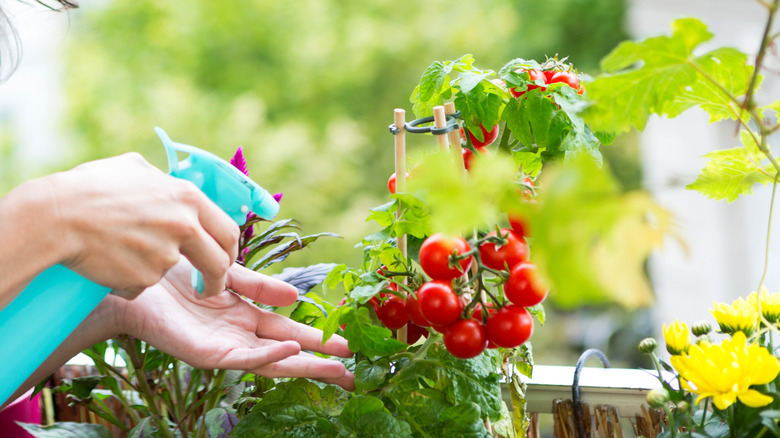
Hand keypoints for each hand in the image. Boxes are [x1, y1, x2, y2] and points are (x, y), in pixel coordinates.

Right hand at [50, 153, 238, 297]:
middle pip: (219, 262)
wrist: (56, 217)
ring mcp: (165, 255)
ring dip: (154, 269)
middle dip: (218, 279)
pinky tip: (108, 261)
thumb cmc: (89, 187)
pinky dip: (130, 279)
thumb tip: (171, 182)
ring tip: (123, 253)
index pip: (229, 230)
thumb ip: (161, 179)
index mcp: (187, 197)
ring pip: (171, 271)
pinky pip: (143, 284)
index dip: (230, 249)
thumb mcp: (133, 167)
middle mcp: (184, 226)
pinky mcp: (145, 278)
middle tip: (209, 287)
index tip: (225, 260)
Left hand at [119, 259, 354, 389]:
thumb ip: (260, 286)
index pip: (290, 332)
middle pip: (289, 354)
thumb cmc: (176, 272)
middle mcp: (240, 335)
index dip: (319, 337)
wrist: (135, 278)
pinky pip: (244, 358)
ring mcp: (225, 347)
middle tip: (354, 371)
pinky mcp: (208, 354)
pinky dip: (269, 356)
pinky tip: (292, 352)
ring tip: (336, 367)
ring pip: (272, 363)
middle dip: (321, 361)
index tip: (348, 341)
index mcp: (246, 317)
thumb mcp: (228, 273)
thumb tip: (295, 297)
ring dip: (304, 366)